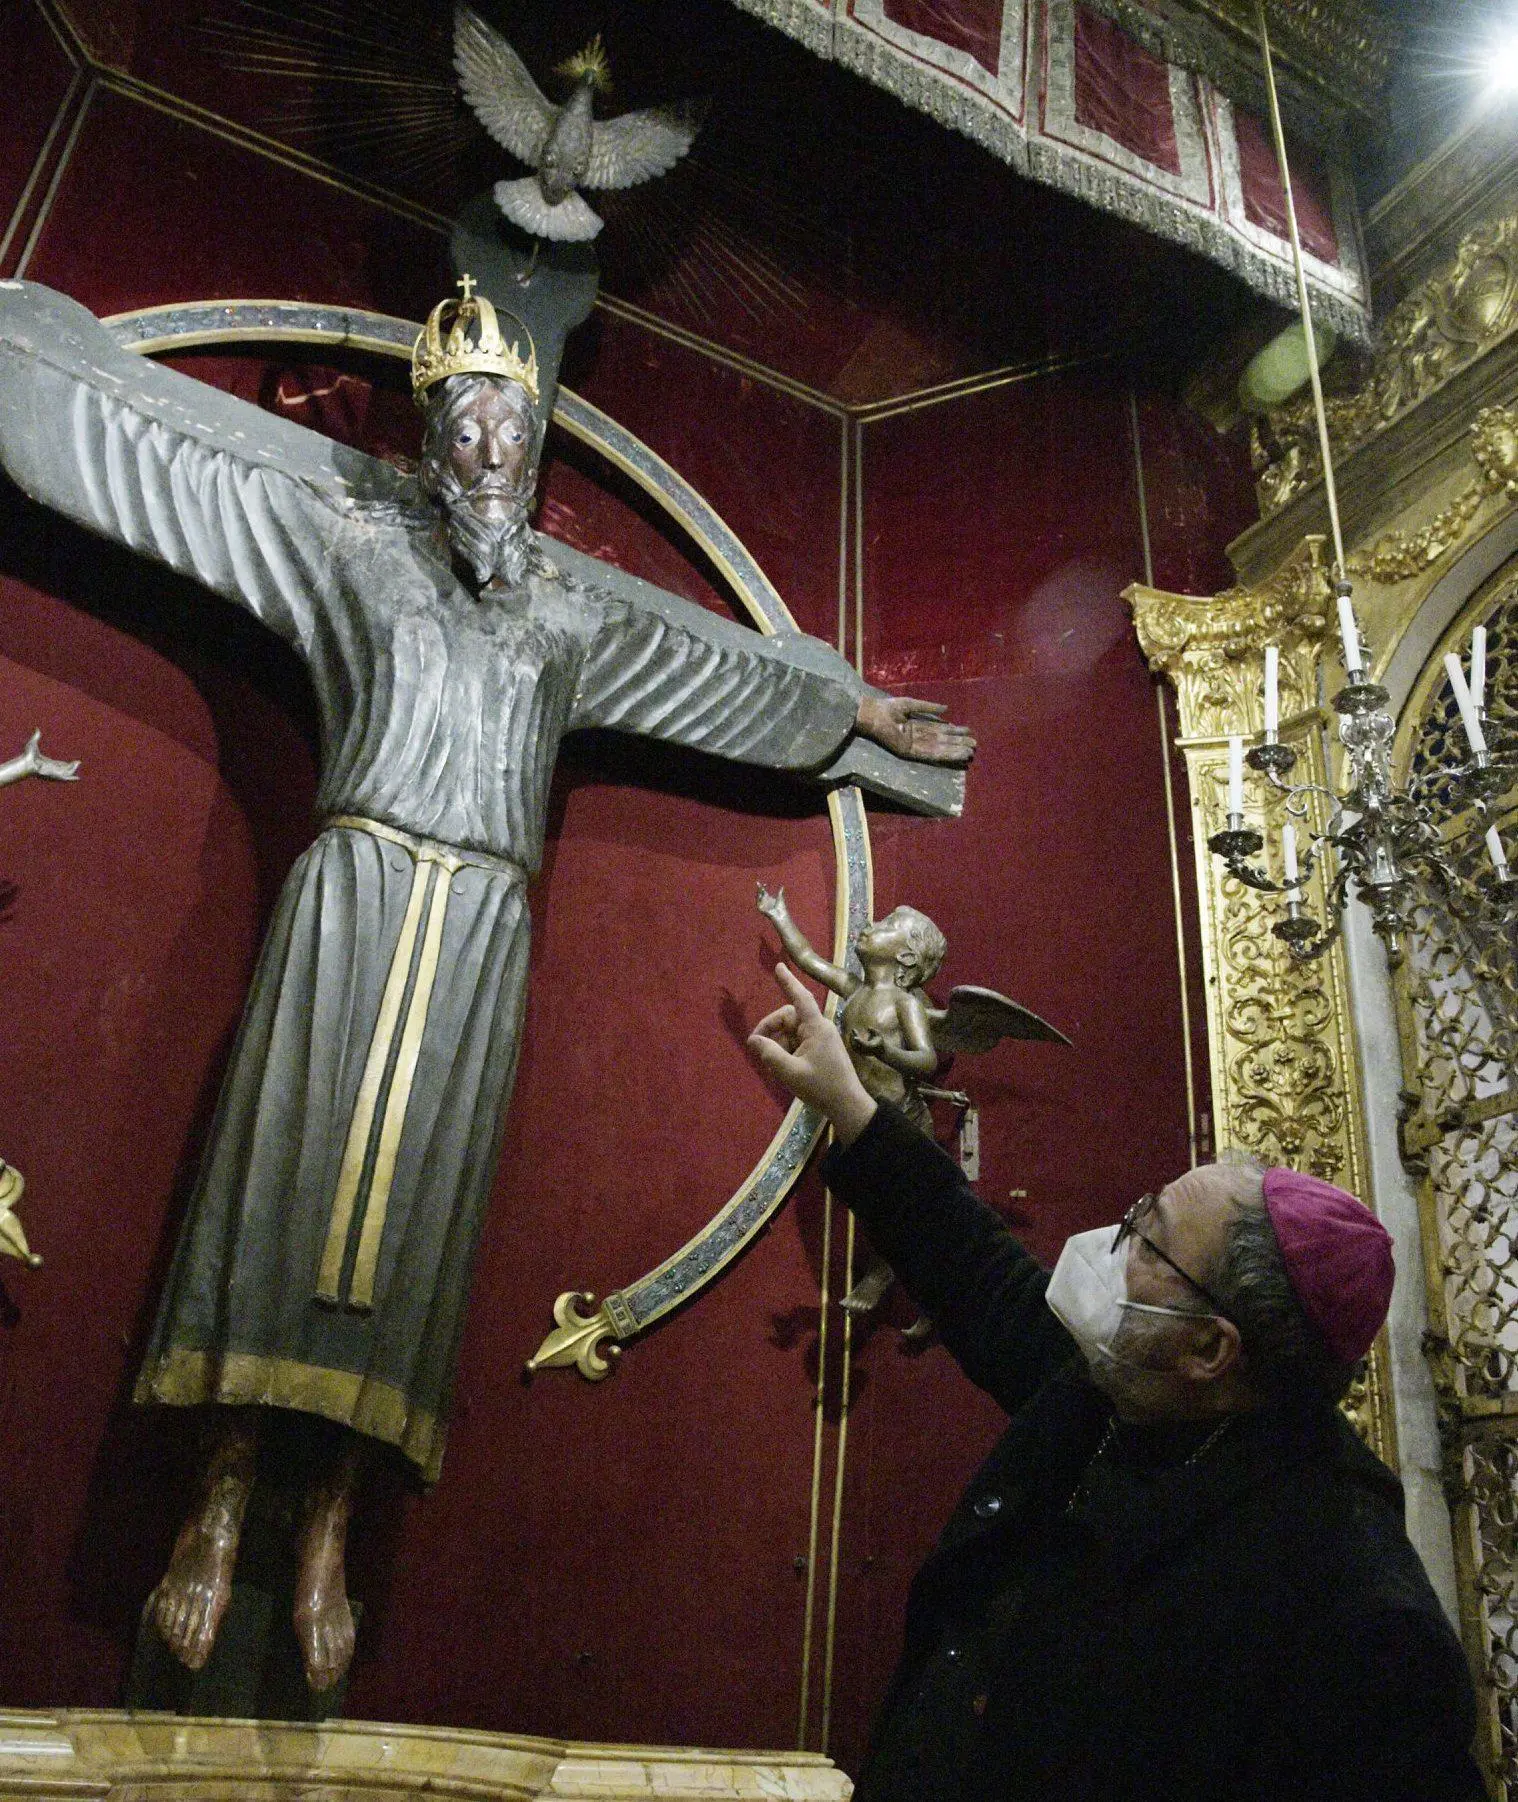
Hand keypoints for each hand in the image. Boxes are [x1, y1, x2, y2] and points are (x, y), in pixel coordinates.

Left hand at [23, 731, 79, 781]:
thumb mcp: (33, 743)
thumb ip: (36, 736)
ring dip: (73, 769)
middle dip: (71, 767)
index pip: (58, 765)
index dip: (65, 764)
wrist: (26, 762)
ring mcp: (52, 773)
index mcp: (47, 763)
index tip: (72, 762)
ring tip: (78, 763)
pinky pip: (65, 778)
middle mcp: (50, 769)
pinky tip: (77, 777)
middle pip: (64, 769)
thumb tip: (37, 728)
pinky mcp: (54, 776)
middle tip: (78, 762)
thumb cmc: (28, 754)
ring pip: (66, 773)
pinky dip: (71, 778)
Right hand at [748, 965, 877, 1145]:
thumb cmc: (821, 1088)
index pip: (800, 998)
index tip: (778, 966)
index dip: (788, 982)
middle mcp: (819, 1028)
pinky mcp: (819, 1050)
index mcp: (816, 1028)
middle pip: (787, 1017)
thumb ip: (769, 1054)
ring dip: (777, 1045)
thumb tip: (754, 1040)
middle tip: (755, 1048)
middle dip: (770, 1029)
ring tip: (770, 1067)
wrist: (847, 1106)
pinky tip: (780, 1070)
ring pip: (790, 1032)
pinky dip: (785, 1052)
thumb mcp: (790, 1072)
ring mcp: (820, 1039)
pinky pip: (797, 1043)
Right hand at [756, 882, 787, 921]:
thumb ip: (779, 892)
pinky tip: (762, 896)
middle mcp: (765, 901)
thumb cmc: (781, 908)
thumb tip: (782, 887)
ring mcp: (762, 905)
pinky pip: (758, 903)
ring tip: (762, 890)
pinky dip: (760, 900)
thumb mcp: (780, 898)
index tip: (762, 883)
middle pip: (760, 894)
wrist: (780, 914)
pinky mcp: (761, 909)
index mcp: (768, 898)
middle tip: (761, 886)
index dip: (762, 887)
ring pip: (759, 898)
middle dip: (760, 890)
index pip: (763, 891)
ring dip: (760, 894)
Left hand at [855, 695, 974, 766]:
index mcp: (917, 727)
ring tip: (969, 752)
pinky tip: (954, 754)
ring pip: (938, 749)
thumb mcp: (911, 705)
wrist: (872, 714)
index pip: (939, 731)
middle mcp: (917, 738)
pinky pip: (929, 754)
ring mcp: (913, 746)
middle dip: (958, 743)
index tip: (969, 731)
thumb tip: (947, 709)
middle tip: (974, 745)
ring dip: (954, 751)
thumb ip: (928, 708)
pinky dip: (943, 755)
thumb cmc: (887, 708)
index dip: (954, 732)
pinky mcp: (909, 752)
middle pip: (941, 742)